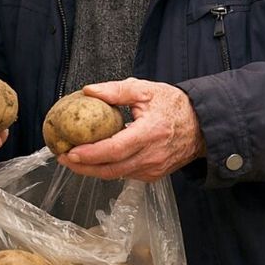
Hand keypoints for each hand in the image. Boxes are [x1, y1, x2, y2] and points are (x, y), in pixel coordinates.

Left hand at [58, 78, 205, 181]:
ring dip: (93, 170)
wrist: (202, 125)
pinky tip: (95, 160)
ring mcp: (154, 168)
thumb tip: (89, 91)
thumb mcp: (146, 89)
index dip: (91, 154)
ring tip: (73, 159)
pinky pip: (126, 174)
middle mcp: (152, 155)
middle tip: (63, 157)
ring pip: (117, 175)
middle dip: (84, 167)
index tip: (70, 152)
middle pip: (112, 168)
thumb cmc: (174, 105)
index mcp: (150, 132)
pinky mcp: (154, 175)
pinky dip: (108, 169)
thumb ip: (116, 90)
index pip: (115, 149)